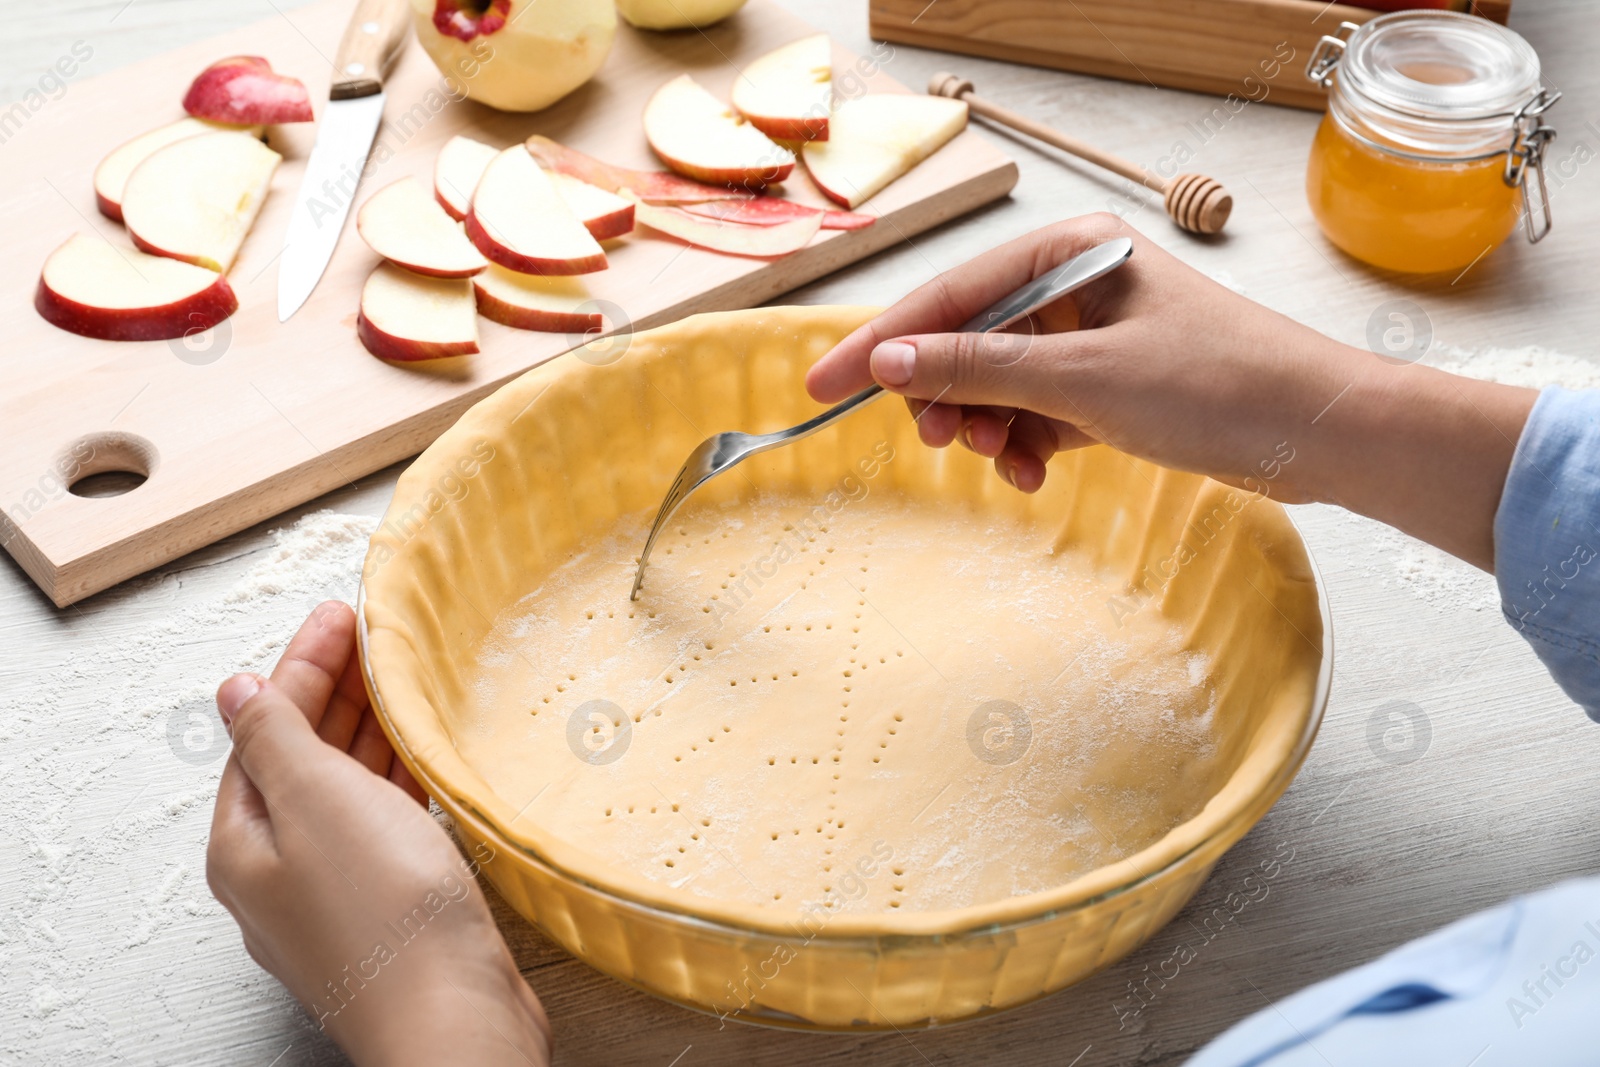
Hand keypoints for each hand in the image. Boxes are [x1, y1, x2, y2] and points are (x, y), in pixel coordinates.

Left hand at [207, 602, 549, 1066]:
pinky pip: (385, 825)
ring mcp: (336, 894)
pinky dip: (401, 780)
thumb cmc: (385, 914)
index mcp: (245, 846)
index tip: (339, 617)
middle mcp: (281, 872)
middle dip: (335, 692)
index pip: (263, 732)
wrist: (453, 1014)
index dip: (300, 667)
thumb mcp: (317, 800)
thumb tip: (234, 691)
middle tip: (373, 634)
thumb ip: (275, 738)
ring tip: (404, 680)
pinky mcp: (391, 910)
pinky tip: (426, 759)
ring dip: (371, 732)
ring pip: (345, 792)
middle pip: (301, 759)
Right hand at [806, 214, 1536, 568]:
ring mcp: (1095, 334)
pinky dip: (1028, 441)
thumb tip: (889, 362)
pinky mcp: (1112, 382)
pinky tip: (1036, 470)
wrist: (1326, 436)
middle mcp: (1078, 283)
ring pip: (1000, 380)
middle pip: (968, 337)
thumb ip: (979, 368)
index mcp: (1072, 252)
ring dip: (989, 426)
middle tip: (939, 446)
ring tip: (1004, 464)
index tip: (821, 388)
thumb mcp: (1085, 380)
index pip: (950, 295)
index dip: (882, 344)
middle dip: (947, 395)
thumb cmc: (1223, 388)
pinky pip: (1039, 408)